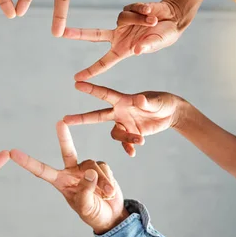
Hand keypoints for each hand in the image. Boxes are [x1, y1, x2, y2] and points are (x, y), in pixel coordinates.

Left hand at [10, 121, 128, 233]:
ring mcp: (85, 168)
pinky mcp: (99, 167)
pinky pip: (103, 168)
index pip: (41, 170)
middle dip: (64, 136)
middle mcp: (71, 172)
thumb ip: (86, 190)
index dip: (27, 162)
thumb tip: (90, 171)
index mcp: (60, 182)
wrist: (111, 215)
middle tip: (60, 122)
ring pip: (93, 167)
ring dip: (102, 182)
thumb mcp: (86, 207)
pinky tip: (109, 191)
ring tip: (106, 195)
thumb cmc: (92, 213)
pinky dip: (108, 180)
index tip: (12, 153)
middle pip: (67, 151)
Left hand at [64, 0, 186, 80]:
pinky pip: (130, 8)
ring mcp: (121, 23)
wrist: (173, 17)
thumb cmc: (166, 35)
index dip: (91, 71)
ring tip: (153, 21)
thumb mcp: (158, 42)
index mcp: (123, 50)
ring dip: (139, 19)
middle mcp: (119, 37)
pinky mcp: (127, 10)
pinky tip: (151, 12)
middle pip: (93, 35)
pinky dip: (141, 10)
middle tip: (61, 33)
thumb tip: (136, 51)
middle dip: (77, 34)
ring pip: (122, 18)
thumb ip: (148, 46)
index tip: (77, 78)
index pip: (104, 62)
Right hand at [64, 82, 181, 156]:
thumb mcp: (156, 102)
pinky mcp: (131, 133)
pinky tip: (133, 153)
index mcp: (123, 100)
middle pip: (96, 116)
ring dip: (126, 139)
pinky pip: (125, 144)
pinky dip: (128, 148)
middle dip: (81, 118)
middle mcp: (120, 112)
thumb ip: (146, 102)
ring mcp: (124, 123)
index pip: (104, 94)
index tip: (76, 83)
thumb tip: (138, 100)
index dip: (90, 89)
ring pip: (115, 134)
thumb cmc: (163, 102)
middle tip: (65, 119)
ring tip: (141, 140)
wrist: (170, 113)